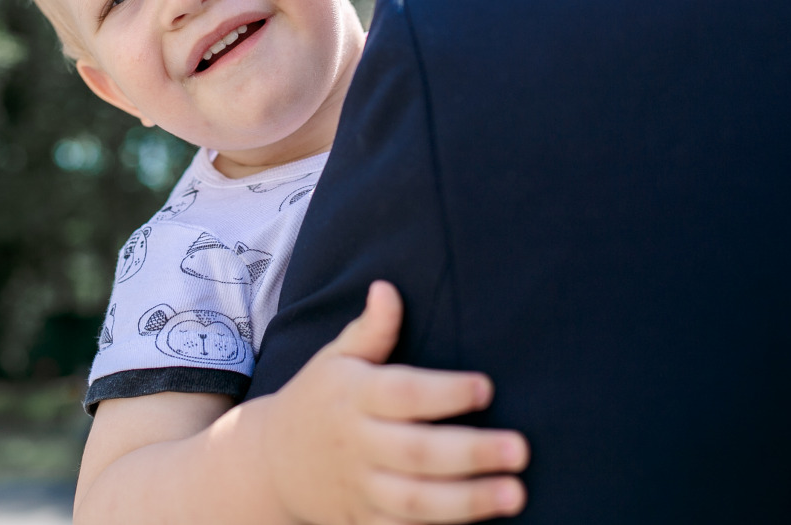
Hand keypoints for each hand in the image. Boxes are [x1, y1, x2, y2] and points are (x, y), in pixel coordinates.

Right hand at [260, 281, 528, 524]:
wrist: (270, 462)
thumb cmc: (319, 400)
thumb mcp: (335, 359)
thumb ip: (370, 330)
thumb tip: (387, 288)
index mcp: (354, 396)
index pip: (403, 394)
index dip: (445, 392)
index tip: (487, 387)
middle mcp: (358, 443)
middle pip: (417, 452)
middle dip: (471, 452)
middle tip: (520, 449)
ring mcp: (361, 488)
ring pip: (416, 500)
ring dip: (468, 501)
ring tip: (516, 492)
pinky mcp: (364, 522)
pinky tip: (482, 521)